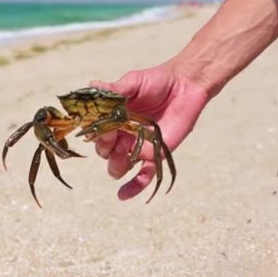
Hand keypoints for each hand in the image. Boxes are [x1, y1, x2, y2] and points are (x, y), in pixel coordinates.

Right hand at [90, 60, 209, 200]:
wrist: (185, 86)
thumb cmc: (156, 81)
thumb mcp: (132, 82)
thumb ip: (114, 89)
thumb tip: (92, 85)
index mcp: (112, 119)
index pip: (96, 133)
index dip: (96, 133)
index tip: (101, 127)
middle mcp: (122, 136)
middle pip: (105, 152)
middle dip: (106, 148)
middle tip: (115, 137)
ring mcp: (137, 148)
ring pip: (119, 166)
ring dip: (117, 165)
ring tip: (125, 153)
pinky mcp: (154, 156)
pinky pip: (142, 177)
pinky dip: (133, 187)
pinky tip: (123, 195)